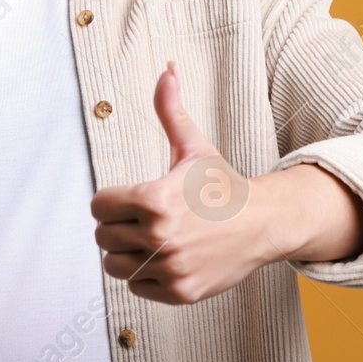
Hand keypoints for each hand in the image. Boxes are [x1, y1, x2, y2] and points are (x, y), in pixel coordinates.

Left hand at [91, 60, 275, 304]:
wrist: (264, 224)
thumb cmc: (223, 186)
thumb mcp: (194, 147)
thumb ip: (171, 111)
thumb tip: (167, 70)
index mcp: (155, 198)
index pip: (98, 206)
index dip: (111, 201)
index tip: (130, 200)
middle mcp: (160, 235)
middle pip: (103, 237)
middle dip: (118, 227)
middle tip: (143, 219)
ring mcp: (170, 266)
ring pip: (114, 265)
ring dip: (127, 253)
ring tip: (152, 239)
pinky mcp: (179, 291)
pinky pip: (136, 286)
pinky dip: (146, 276)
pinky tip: (167, 258)